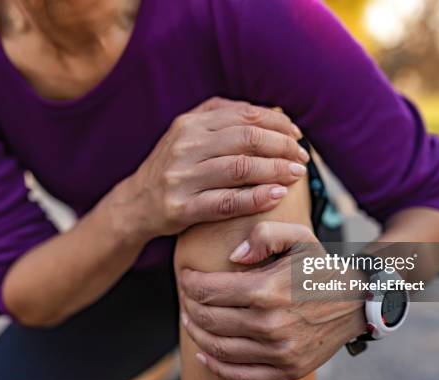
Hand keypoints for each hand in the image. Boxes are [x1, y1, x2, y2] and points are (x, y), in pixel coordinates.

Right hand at [113, 98, 309, 238]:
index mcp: (190, 123)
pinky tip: (276, 195)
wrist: (136, 204)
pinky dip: (256, 198)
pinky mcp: (181, 208)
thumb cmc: (175, 166)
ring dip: (275, 170)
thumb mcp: (189, 134)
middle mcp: (185, 145)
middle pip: (247, 139)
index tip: (297, 136)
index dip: (278, 124)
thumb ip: (223, 118)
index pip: (245, 115)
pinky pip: (227, 202)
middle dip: (282, 146)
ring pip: (240, 168)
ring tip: (296, 174)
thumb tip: (272, 112)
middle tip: (302, 158)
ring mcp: (182, 177)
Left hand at [179, 221, 366, 379]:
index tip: (186, 277)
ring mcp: (278, 351)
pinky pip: (240, 374)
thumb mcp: (298, 236)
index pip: (209, 290)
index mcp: (267, 290)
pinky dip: (216, 366)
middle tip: (187, 297)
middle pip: (208, 318)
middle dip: (189, 305)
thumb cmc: (320, 267)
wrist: (356, 301)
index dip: (189, 283)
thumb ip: (264, 236)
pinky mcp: (286, 369)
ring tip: (190, 321)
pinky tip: (204, 355)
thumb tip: (234, 257)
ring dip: (196, 333)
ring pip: (218, 347)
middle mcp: (270, 324)